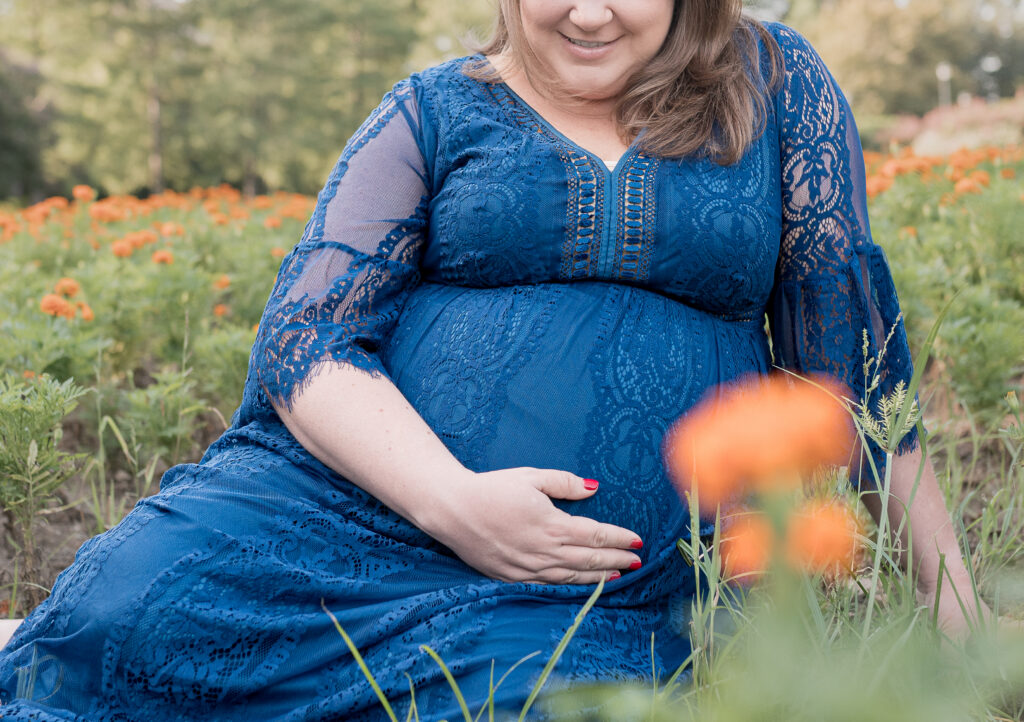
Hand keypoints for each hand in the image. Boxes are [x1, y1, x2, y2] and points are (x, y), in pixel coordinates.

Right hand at [420, 467, 643, 583]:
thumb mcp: (530, 478)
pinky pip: (549, 585)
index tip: (637, 540)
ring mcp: (528, 568)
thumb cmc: (491, 489)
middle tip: (638, 561)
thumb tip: (593, 488)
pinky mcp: (512, 577)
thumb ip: (564, 483)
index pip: (595, 536)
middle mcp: (544, 551)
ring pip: (572, 577)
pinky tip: (580, 584)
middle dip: (617, 560)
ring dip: (598, 577)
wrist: (452, 509)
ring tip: (618, 575)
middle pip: (589, 560)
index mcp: (552, 525)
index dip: (619, 539)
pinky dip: (571, 586)